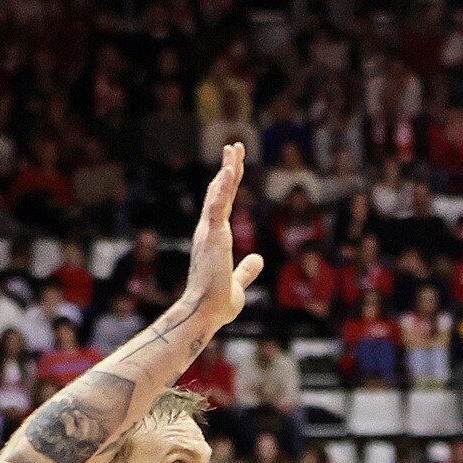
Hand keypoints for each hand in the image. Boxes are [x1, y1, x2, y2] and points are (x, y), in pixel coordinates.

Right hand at [184, 141, 264, 327]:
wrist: (205, 315)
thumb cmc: (217, 304)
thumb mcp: (237, 283)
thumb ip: (246, 270)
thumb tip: (257, 259)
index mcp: (214, 240)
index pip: (222, 206)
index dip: (228, 185)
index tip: (233, 166)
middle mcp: (209, 232)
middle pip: (219, 193)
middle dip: (228, 168)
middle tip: (234, 147)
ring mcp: (209, 233)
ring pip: (218, 194)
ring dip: (227, 170)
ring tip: (234, 149)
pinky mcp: (213, 238)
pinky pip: (218, 207)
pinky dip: (223, 188)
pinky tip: (230, 170)